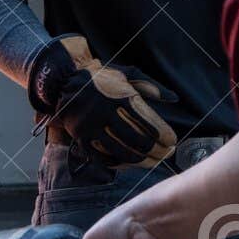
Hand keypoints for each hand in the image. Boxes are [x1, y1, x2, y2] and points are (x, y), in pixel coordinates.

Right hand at [34, 36, 177, 168]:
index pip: (147, 122)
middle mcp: (106, 113)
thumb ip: (151, 87)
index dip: (163, 135)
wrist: (64, 82)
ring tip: (151, 163)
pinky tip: (127, 164)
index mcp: (121, 97)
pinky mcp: (80, 136)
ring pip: (119, 150)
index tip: (172, 142)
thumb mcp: (127, 74)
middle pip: (136, 139)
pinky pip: (99, 155)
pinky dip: (114, 162)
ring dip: (139, 160)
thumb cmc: (102, 78)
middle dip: (154, 150)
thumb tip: (174, 99)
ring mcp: (91, 126)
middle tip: (165, 155)